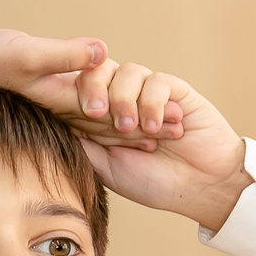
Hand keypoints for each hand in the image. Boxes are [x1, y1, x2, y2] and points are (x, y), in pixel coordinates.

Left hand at [57, 63, 251, 232]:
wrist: (201, 186)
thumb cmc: (152, 181)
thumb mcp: (107, 168)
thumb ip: (83, 143)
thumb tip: (54, 122)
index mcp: (103, 116)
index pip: (78, 91)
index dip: (70, 97)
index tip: (69, 114)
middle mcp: (124, 98)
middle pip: (98, 70)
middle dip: (92, 87)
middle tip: (95, 113)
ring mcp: (149, 93)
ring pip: (127, 71)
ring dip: (124, 99)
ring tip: (131, 129)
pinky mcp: (176, 91)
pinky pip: (157, 81)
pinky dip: (152, 103)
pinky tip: (155, 129)